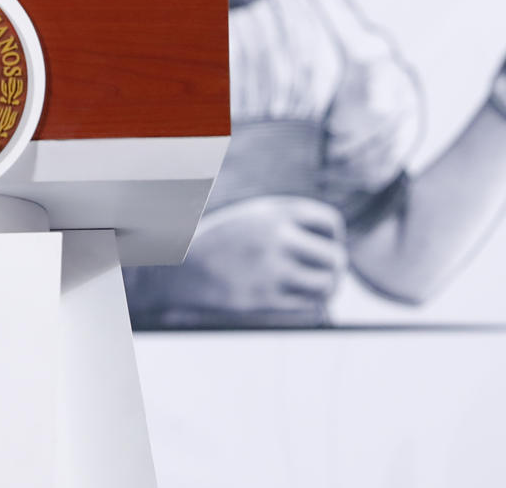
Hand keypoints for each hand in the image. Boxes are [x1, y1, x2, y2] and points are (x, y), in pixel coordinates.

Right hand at [148, 195, 347, 326]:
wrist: (180, 268)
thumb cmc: (223, 243)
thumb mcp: (254, 218)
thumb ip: (292, 223)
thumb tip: (338, 247)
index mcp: (274, 212)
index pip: (331, 224)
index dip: (332, 238)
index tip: (320, 247)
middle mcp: (276, 237)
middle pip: (335, 257)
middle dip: (334, 269)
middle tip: (324, 275)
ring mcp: (271, 268)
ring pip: (327, 285)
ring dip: (326, 290)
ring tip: (315, 290)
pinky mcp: (265, 298)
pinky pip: (308, 306)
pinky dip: (308, 305)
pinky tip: (296, 300)